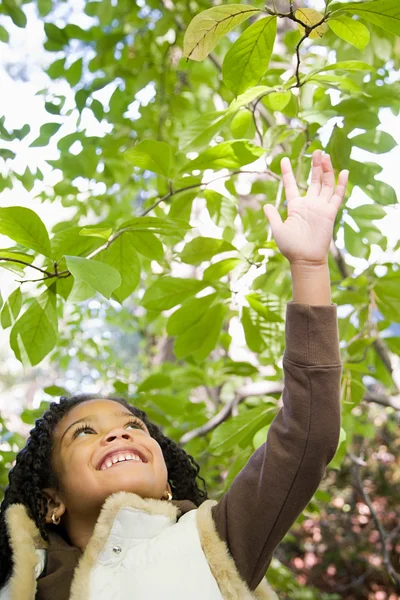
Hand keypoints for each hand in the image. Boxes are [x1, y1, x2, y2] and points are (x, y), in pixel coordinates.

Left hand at [263, 150, 348, 265]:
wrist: (305, 259)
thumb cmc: (290, 247)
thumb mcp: (277, 229)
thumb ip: (272, 216)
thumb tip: (266, 205)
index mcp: (295, 206)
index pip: (290, 185)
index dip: (288, 172)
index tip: (284, 159)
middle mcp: (309, 204)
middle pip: (313, 180)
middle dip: (315, 166)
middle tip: (316, 151)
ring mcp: (320, 207)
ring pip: (326, 184)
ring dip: (326, 170)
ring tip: (325, 155)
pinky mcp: (330, 212)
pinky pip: (337, 196)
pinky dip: (341, 184)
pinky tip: (344, 172)